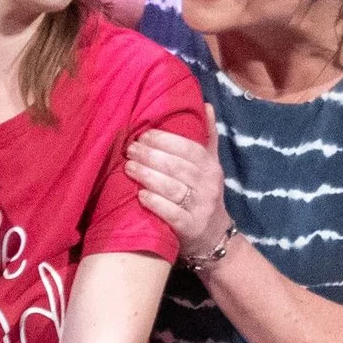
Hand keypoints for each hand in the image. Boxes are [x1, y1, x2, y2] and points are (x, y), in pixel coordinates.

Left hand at [125, 103, 226, 259]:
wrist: (214, 237)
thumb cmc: (204, 195)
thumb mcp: (210, 166)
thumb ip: (207, 138)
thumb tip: (207, 105)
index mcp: (211, 167)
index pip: (189, 149)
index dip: (165, 140)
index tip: (143, 135)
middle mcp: (208, 186)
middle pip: (177, 167)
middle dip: (151, 156)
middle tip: (129, 149)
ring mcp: (200, 208)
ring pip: (173, 188)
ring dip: (148, 176)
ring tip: (129, 167)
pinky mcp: (191, 228)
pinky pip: (172, 213)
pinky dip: (156, 203)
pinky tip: (140, 196)